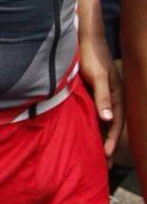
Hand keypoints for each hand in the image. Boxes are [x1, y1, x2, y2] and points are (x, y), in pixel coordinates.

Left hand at [80, 32, 123, 161]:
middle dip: (107, 145)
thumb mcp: (97, 77)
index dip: (110, 140)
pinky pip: (94, 112)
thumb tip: (108, 120)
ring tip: (95, 155)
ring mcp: (104, 95)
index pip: (115, 124)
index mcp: (117, 97)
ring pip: (103, 121)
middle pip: (111, 126)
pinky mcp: (94, 92)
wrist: (86, 39)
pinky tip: (86, 133)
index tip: (105, 156)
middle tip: (102, 165)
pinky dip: (93, 124)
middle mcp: (112, 98)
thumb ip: (103, 98)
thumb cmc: (92, 56)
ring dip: (99, 137)